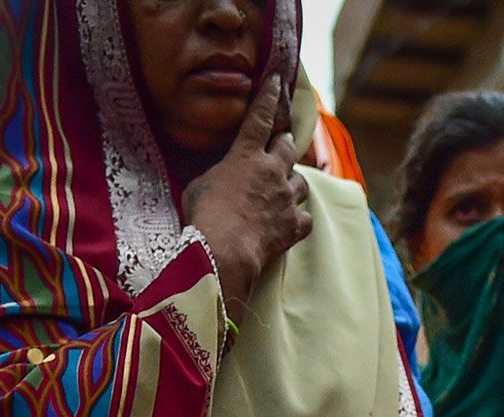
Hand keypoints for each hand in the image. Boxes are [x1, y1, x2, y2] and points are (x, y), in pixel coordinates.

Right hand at [181, 74, 309, 318]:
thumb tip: (219, 177)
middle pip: (288, 147)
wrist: (224, 250)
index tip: (276, 80)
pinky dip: (298, 218)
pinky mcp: (293, 225)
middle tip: (281, 146)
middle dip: (285, 144)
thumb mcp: (199, 185)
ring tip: (284, 189)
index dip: (269, 96)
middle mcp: (272, 171)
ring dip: (293, 182)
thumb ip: (216, 174)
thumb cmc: (204, 215)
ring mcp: (286, 198)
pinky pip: (305, 217)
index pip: (261, 117)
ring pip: (301, 181)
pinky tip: (291, 222)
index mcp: (246, 155)